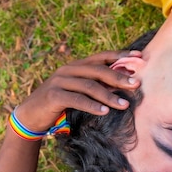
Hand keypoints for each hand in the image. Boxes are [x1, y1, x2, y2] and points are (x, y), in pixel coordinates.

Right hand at [14, 51, 141, 131]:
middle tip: (137, 84)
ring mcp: (59, 81)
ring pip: (89, 86)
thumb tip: (124, 85)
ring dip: (109, 96)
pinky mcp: (53, 95)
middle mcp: (68, 69)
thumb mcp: (80, 92)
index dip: (121, 55)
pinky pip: (77, 99)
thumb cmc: (61, 104)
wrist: (31, 116)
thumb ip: (97, 86)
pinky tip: (105, 112)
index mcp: (77, 66)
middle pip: (98, 70)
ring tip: (125, 104)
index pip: (102, 57)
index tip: (140, 57)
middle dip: (119, 77)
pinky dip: (92, 106)